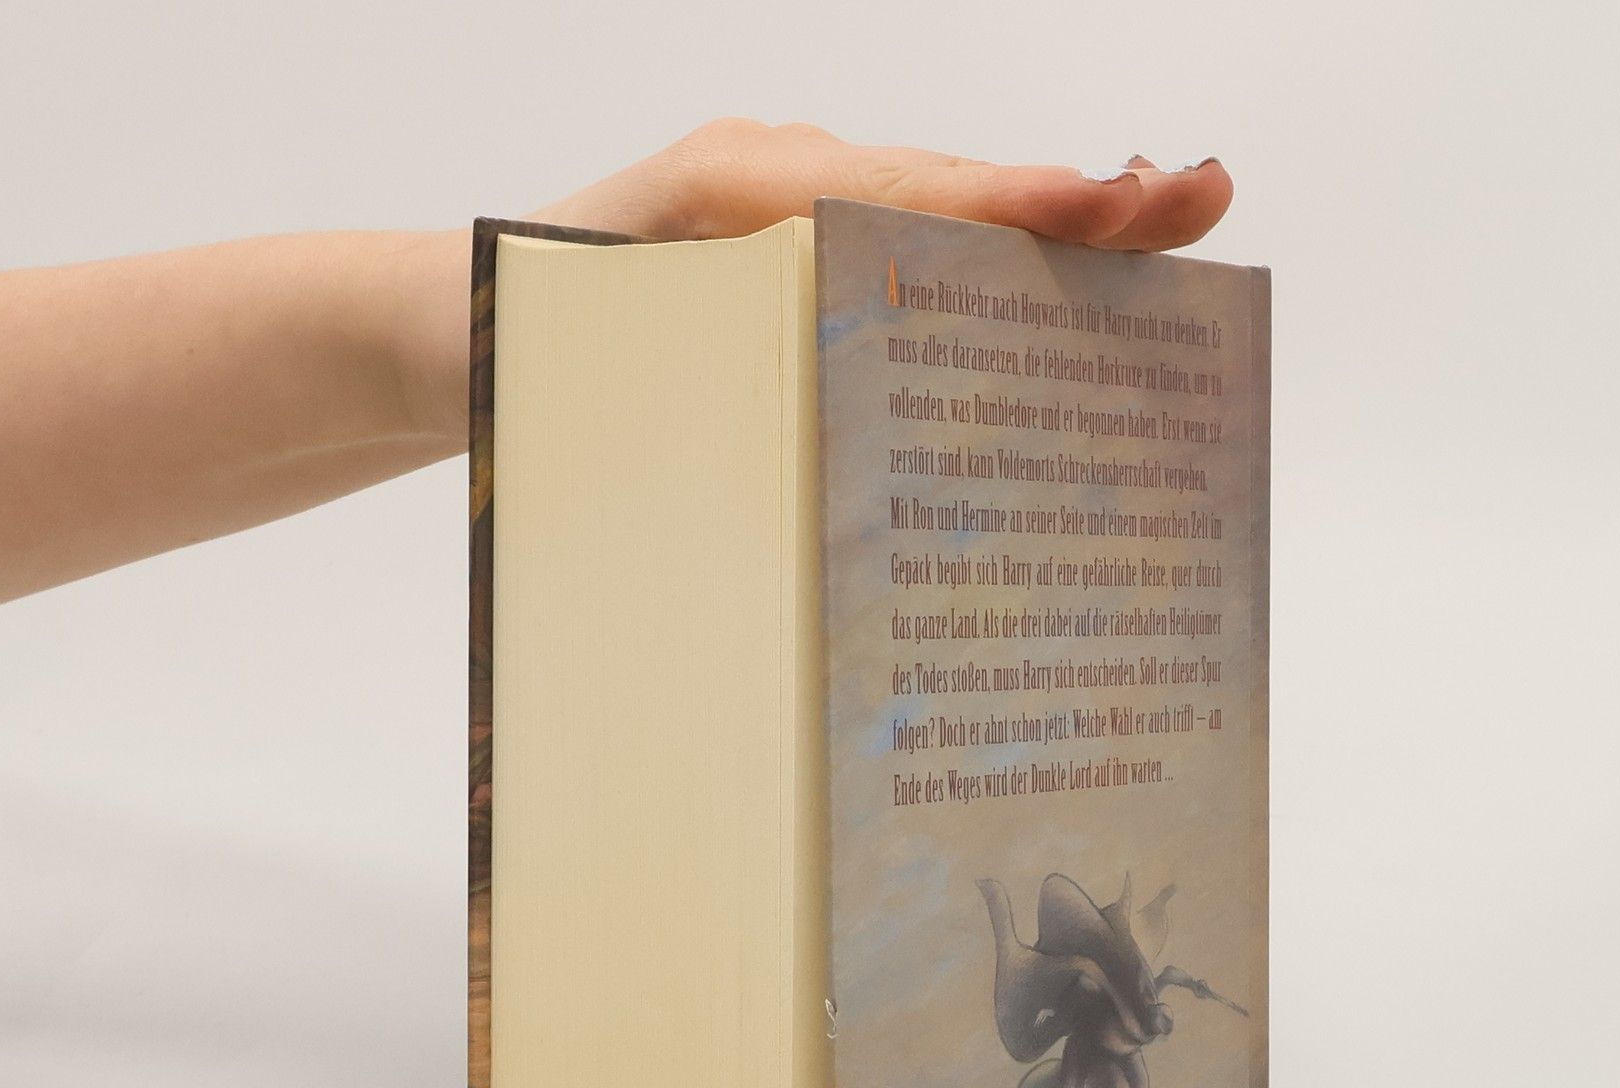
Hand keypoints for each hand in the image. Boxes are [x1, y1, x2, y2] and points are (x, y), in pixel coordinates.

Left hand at [396, 125, 1232, 443]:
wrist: (421, 335)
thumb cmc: (495, 335)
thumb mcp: (584, 332)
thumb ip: (701, 330)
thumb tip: (826, 364)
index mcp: (744, 190)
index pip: (918, 197)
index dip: (1028, 209)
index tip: (1128, 203)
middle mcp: (779, 190)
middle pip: (954, 197)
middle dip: (1076, 209)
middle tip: (1197, 198)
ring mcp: (782, 225)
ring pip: (935, 233)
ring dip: (1041, 251)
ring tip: (1157, 249)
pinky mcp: (777, 274)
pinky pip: (893, 276)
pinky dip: (972, 297)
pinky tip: (1037, 339)